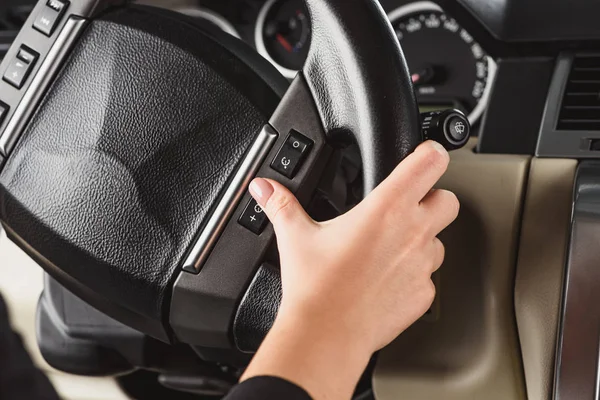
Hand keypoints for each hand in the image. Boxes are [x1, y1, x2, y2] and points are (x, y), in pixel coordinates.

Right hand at [241, 141, 458, 398]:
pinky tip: (386, 280)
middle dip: (433, 199)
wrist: (326, 335)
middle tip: (408, 207)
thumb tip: (264, 187)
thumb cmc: (315, 287)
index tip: (422, 156)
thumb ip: (281, 204)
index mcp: (386, 208)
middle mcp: (412, 233)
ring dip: (423, 239)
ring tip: (390, 249)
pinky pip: (428, 276)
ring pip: (441, 240)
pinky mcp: (423, 294)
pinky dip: (414, 274)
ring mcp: (422, 265)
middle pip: (448, 200)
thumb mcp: (295, 236)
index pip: (430, 163)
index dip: (430, 154)